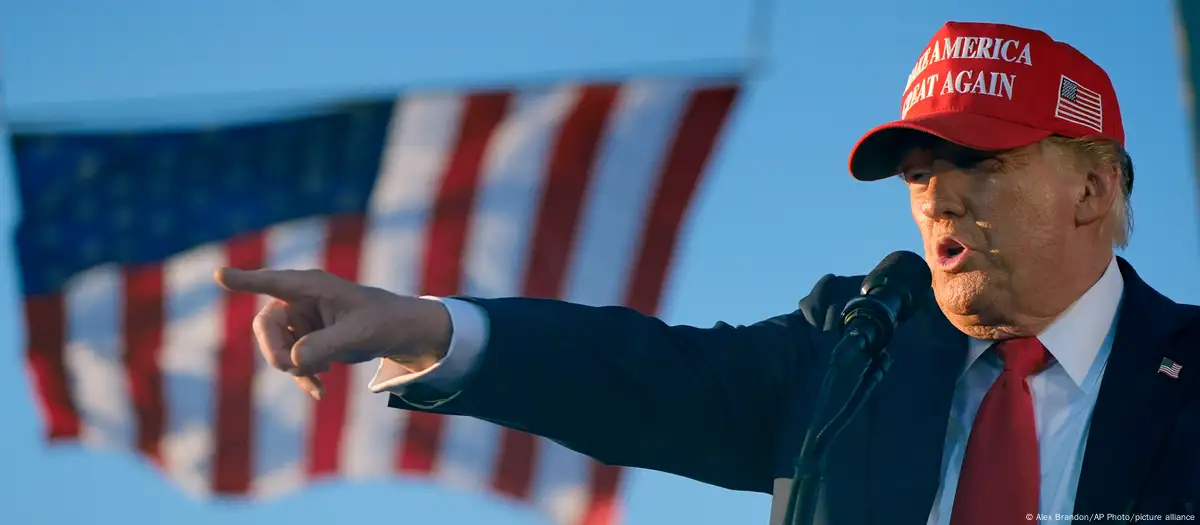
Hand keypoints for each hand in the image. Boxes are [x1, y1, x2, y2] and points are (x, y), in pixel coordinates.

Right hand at [213, 267, 451, 399]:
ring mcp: (301, 319)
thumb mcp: (358, 336)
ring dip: (294, 366)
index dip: (246, 281)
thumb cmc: (382, 322)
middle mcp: (301, 299)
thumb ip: (324, 346)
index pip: (273, 282)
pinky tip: (319, 392)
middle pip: (266, 325)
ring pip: (276, 347)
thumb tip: (293, 361)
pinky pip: (290, 359)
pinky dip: (302, 375)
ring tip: (322, 376)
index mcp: (313, 286)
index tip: (220, 275)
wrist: (399, 333)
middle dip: (276, 351)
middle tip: (294, 369)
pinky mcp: (305, 338)